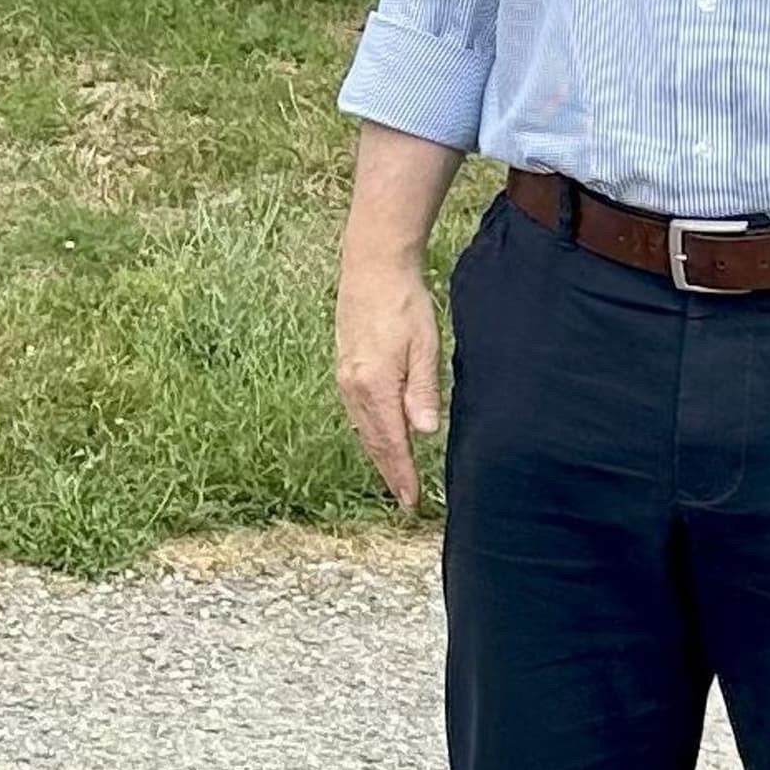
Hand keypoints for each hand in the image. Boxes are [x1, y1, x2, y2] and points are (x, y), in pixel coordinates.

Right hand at [335, 253, 444, 513]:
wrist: (372, 268)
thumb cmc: (404, 304)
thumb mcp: (424, 347)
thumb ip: (422, 391)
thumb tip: (424, 433)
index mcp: (374, 386)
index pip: (392, 442)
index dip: (401, 474)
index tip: (411, 500)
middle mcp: (353, 387)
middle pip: (373, 441)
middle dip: (389, 471)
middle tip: (405, 499)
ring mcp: (345, 377)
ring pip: (363, 428)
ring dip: (379, 454)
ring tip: (394, 475)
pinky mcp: (345, 367)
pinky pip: (357, 411)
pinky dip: (369, 432)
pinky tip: (379, 436)